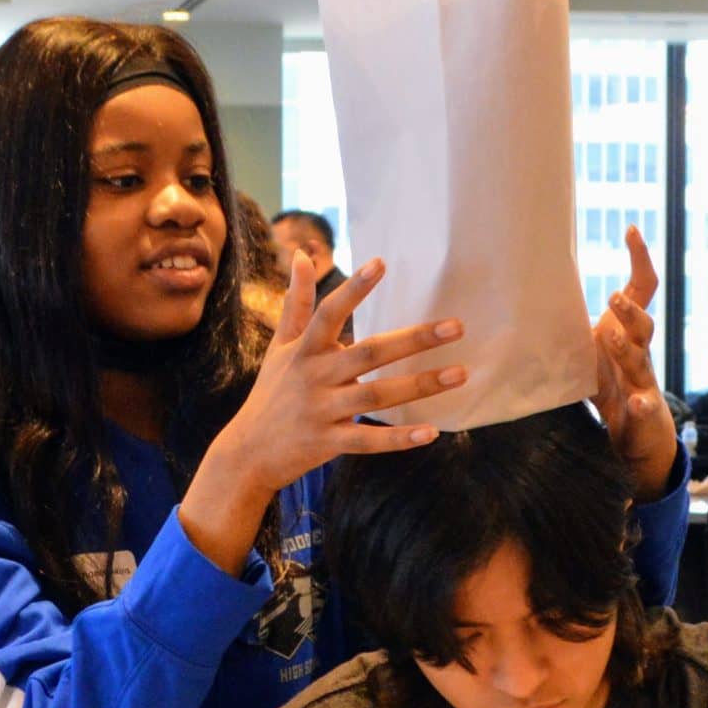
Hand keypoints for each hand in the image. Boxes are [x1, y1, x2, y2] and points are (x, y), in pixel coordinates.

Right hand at [205, 254, 464, 501]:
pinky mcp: (329, 443)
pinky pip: (368, 440)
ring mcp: (322, 410)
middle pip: (369, 353)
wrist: (248, 451)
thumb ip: (297, 302)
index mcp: (305, 349)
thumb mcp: (280, 346)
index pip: (330, 312)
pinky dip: (398, 439)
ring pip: (377, 396)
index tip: (381, 263)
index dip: (354, 288)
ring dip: (419, 385)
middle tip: (457, 326)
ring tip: (460, 373)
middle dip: (413, 339)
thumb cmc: (272, 393)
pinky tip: (431, 432)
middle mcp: (314, 376)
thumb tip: (301, 256)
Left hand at [591, 226, 678, 501]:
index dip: (640, 258)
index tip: (630, 229)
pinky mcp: (642, 410)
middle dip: (628, 310)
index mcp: (627, 331)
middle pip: (643, 323)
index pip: (642, 288)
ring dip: (626, 348)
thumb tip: (531, 284)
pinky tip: (636, 403)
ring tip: (610, 337)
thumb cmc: (612, 382)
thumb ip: (573, 320)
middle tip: (611, 298)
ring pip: (640, 360)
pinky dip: (642, 404)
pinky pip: (646, 405)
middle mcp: (639, 351)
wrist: (641, 432)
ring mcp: (643, 381)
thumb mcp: (591, 346)